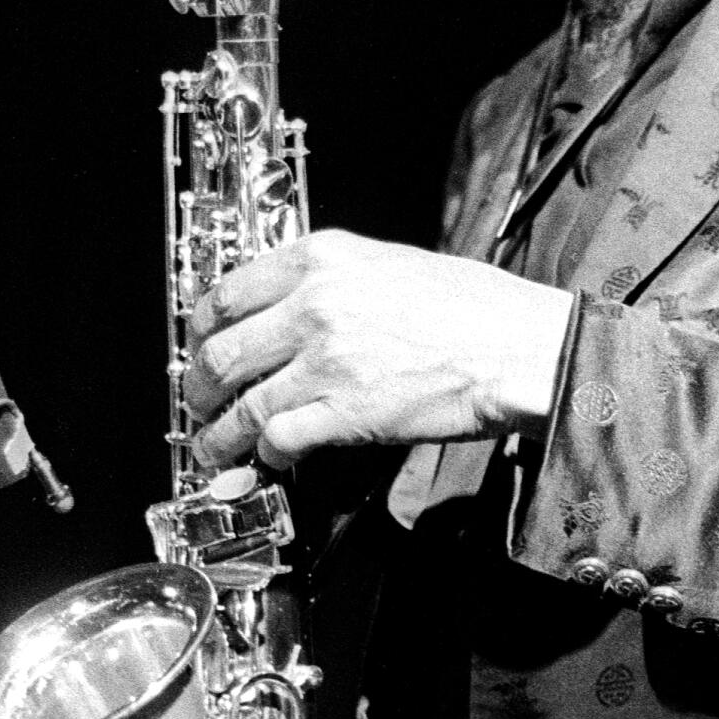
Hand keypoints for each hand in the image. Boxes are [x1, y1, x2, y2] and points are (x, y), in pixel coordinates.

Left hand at [185, 230, 573, 470]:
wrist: (520, 348)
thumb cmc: (474, 308)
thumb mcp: (391, 264)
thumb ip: (334, 280)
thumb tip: (292, 309)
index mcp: (322, 258)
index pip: (226, 292)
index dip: (201, 330)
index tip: (201, 346)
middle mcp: (315, 304)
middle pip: (220, 351)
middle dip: (198, 388)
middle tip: (199, 404)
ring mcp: (326, 360)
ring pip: (239, 404)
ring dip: (217, 434)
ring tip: (214, 448)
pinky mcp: (344, 412)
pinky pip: (276, 439)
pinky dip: (264, 455)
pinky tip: (268, 460)